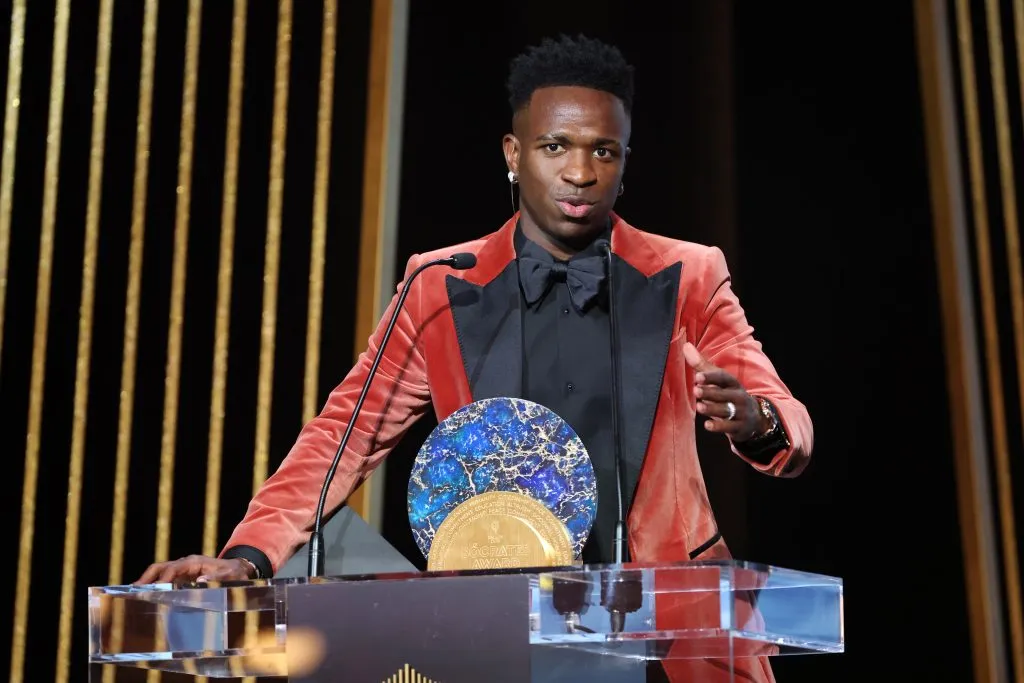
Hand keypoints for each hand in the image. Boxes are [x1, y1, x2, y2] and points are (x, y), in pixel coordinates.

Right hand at [133, 555, 254, 584]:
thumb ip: (215, 579)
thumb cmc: (232, 573)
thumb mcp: (228, 576)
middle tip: (134, 589)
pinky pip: (164, 578)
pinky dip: (154, 584)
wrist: (237, 569)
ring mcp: (182, 569)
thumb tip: (199, 582)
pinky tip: (146, 595)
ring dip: (147, 581)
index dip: (164, 578)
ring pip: (160, 572)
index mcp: (194, 562)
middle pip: (161, 567)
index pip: (174, 568)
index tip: (155, 589)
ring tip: (134, 593)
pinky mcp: (181, 576)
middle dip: (147, 577)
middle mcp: (185, 564)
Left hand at [682, 342, 763, 440]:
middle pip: (724, 394)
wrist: (754, 418)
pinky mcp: (739, 427)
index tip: (698, 376)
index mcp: (732, 383)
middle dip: (710, 392)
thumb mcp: (718, 380)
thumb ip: (701, 365)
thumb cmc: (728, 394)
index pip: (723, 378)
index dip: (711, 377)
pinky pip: (730, 427)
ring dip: (712, 409)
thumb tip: (685, 346)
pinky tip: (707, 425)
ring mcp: (740, 412)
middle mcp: (738, 396)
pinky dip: (719, 427)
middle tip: (695, 390)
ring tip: (699, 407)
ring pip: (727, 410)